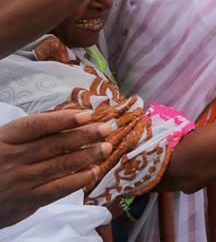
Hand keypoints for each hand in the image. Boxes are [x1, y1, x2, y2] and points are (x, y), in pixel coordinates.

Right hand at [0, 109, 113, 227]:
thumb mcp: (3, 140)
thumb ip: (30, 131)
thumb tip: (67, 117)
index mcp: (4, 138)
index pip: (36, 126)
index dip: (62, 120)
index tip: (86, 115)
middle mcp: (12, 159)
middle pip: (53, 144)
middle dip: (84, 136)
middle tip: (106, 129)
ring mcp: (20, 181)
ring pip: (59, 166)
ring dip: (87, 156)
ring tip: (106, 148)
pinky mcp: (27, 200)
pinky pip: (57, 189)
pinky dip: (78, 180)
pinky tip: (93, 171)